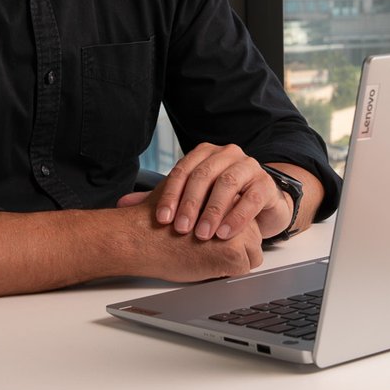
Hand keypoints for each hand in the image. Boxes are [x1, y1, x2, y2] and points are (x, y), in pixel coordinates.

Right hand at [111, 193, 263, 281]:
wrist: (144, 238)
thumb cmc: (158, 221)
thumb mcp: (183, 195)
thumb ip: (201, 195)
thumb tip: (209, 199)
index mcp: (225, 191)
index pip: (243, 216)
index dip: (228, 230)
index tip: (210, 235)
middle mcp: (236, 206)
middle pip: (252, 234)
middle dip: (235, 245)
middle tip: (209, 247)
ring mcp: (236, 229)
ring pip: (252, 253)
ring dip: (234, 259)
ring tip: (207, 255)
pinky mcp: (233, 252)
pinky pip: (244, 268)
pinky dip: (228, 272)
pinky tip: (207, 264)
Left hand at [146, 142, 292, 242]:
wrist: (260, 204)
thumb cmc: (220, 201)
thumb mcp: (191, 199)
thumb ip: (160, 200)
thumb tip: (124, 203)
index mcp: (204, 154)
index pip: (182, 170)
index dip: (170, 195)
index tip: (161, 220)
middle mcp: (226, 155)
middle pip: (204, 175)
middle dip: (190, 204)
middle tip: (181, 230)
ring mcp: (248, 167)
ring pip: (228, 184)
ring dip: (213, 211)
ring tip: (203, 235)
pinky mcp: (266, 184)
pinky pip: (251, 198)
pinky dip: (237, 217)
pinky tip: (225, 233)